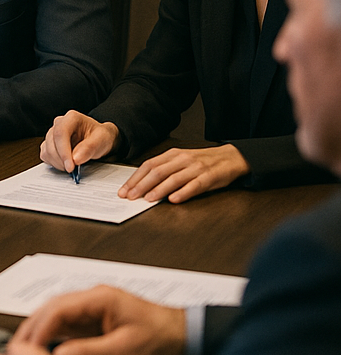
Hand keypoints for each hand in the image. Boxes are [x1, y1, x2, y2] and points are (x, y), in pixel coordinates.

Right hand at [13, 285, 185, 354]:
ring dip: (40, 328)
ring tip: (24, 346)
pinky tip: (43, 344)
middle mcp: (92, 297)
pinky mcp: (95, 318)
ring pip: (56, 313)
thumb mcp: (124, 348)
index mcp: (99, 297)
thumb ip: (90, 351)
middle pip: (52, 307)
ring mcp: (92, 307)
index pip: (59, 307)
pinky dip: (52, 333)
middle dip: (33, 325)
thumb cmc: (158, 336)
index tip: (29, 345)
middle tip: (16, 346)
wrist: (181, 334)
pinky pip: (67, 322)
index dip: (41, 326)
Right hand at [40, 111, 119, 173]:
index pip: (60, 133)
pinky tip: (65, 163)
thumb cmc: (100, 137)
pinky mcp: (49, 144)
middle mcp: (59, 124)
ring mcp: (52, 133)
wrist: (99, 140)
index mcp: (72, 118)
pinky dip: (54, 163)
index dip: (63, 151)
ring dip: (58, 162)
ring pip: (47, 150)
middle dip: (62, 160)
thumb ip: (90, 148)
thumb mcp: (102, 140)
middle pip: (52, 143)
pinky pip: (45, 155)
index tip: (70, 166)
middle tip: (74, 169)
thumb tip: (76, 158)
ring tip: (72, 165)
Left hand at [118, 144, 249, 202]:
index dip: (135, 178)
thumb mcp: (180, 161)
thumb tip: (143, 183)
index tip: (125, 190)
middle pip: (157, 172)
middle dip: (141, 185)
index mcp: (172, 154)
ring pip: (173, 178)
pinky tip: (173, 199)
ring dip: (158, 190)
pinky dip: (182, 192)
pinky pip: (194, 186)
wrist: (230, 157)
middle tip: (130, 196)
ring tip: (147, 199)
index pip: (148, 165)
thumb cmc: (202, 162)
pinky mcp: (209, 177)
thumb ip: (165, 169)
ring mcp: (195, 168)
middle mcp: (182, 159)